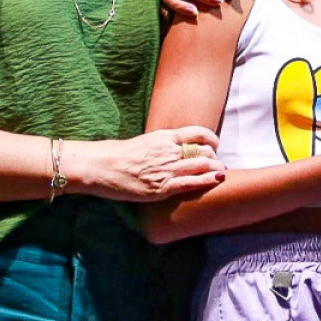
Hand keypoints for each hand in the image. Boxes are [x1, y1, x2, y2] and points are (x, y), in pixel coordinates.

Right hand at [74, 126, 225, 202]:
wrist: (101, 166)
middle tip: (216, 164)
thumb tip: (177, 147)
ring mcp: (166, 169)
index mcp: (164, 137)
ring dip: (215, 169)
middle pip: (204, 151)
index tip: (215, 145)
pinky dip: (208, 180)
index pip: (198, 133)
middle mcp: (169, 151)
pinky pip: (192, 182)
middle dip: (214, 158)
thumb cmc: (118, 155)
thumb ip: (162, 144)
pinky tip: (217, 180)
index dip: (212, 139)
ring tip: (220, 172)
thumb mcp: (145, 141)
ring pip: (202, 165)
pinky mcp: (162, 187)